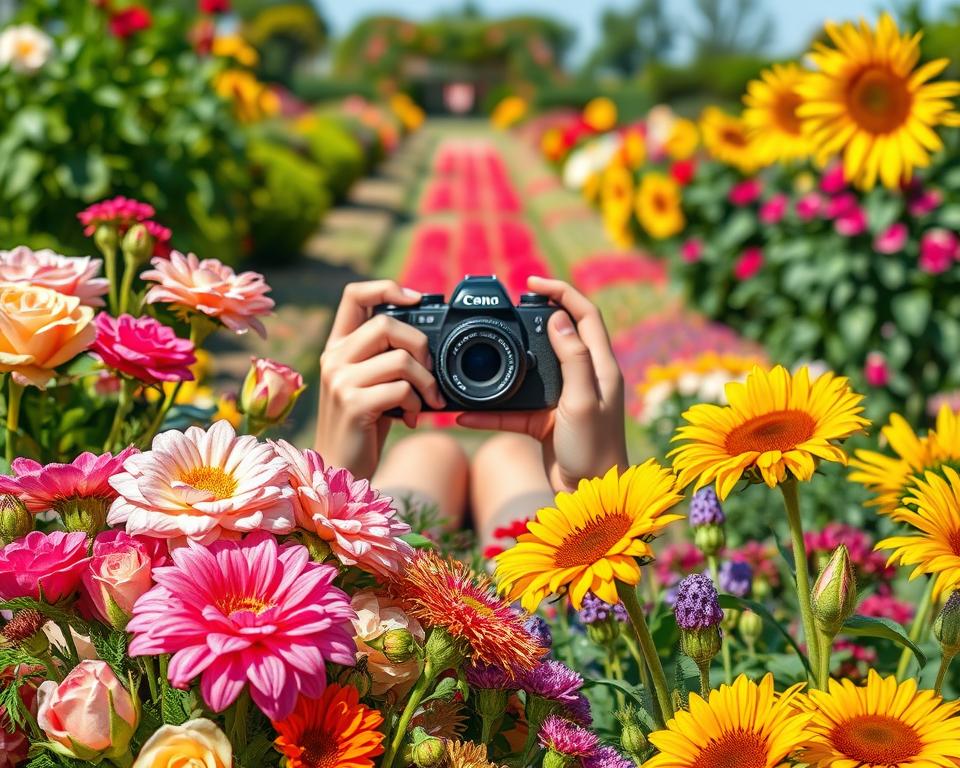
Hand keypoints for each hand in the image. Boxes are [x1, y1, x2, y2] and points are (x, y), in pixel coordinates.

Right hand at [315, 280, 445, 478]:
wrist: (339, 469)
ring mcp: (340, 381)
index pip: (354, 295)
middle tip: (430, 371)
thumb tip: (429, 342)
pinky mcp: (354, 405)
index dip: (387, 287)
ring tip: (426, 401)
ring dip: (426, 382)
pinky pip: (401, 389)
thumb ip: (385, 358)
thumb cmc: (363, 426)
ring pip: (401, 359)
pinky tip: (410, 418)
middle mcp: (334, 359)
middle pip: (387, 323)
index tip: (417, 298)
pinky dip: (416, 404)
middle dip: (421, 345)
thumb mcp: (369, 384)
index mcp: (337, 347)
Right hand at [457, 276, 627, 492]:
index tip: (533, 281)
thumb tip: (558, 318)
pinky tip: (466, 414)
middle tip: (507, 310)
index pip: (584, 315)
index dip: (562, 291)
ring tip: (480, 358)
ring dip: (504, 366)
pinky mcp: (546, 422)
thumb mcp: (582, 400)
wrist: (592, 498)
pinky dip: (491, 410)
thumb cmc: (595, 451)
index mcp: (600, 367)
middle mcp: (585, 378)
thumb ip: (573, 359)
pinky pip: (514, 408)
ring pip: (530, 371)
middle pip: (558, 335)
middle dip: (532, 318)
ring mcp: (564, 400)